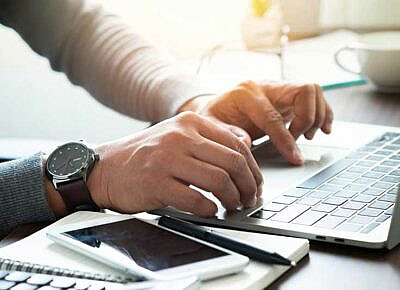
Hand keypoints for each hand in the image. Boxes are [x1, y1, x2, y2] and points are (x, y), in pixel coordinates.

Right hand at [87, 112, 262, 216]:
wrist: (106, 167)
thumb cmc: (146, 156)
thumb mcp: (178, 137)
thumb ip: (210, 140)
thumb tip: (246, 152)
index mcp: (190, 123)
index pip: (236, 144)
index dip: (252, 168)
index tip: (255, 184)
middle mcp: (180, 136)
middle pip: (232, 162)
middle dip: (248, 185)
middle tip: (249, 199)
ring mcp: (166, 158)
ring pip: (218, 180)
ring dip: (232, 198)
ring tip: (233, 206)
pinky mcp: (155, 182)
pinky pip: (195, 199)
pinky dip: (209, 209)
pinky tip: (209, 211)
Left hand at [181, 81, 332, 164]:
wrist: (217, 107)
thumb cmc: (213, 117)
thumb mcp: (209, 126)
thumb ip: (225, 133)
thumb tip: (246, 143)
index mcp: (245, 93)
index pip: (272, 116)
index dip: (285, 139)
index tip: (295, 158)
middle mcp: (265, 86)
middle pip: (302, 91)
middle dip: (306, 120)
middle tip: (299, 141)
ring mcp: (279, 88)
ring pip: (312, 91)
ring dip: (317, 116)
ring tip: (307, 137)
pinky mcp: (288, 96)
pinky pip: (315, 97)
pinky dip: (324, 112)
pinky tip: (323, 129)